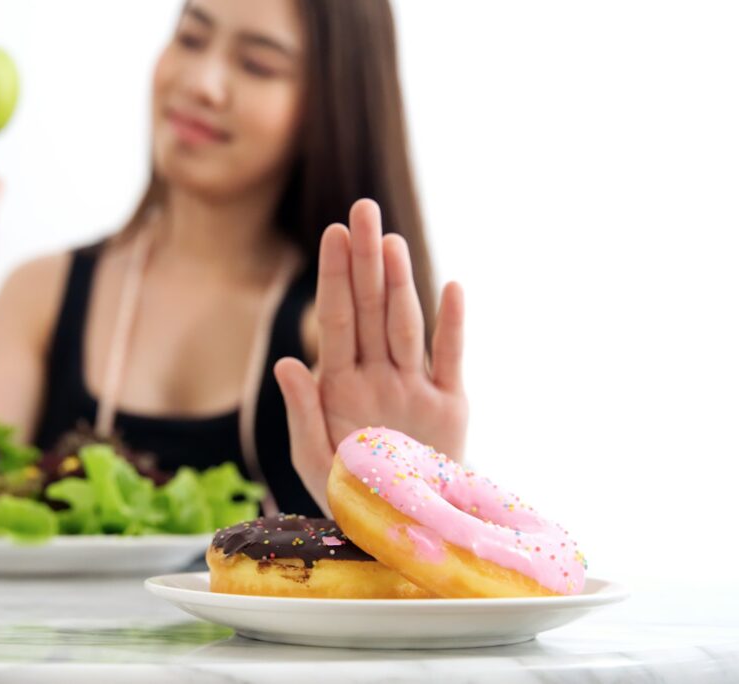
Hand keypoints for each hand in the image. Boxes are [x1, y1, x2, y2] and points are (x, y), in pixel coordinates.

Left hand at [274, 199, 467, 514]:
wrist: (398, 527)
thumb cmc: (349, 493)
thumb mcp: (313, 457)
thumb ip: (302, 411)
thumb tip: (287, 362)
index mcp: (340, 383)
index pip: (336, 318)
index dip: (334, 276)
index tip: (333, 233)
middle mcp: (377, 375)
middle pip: (370, 308)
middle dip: (365, 260)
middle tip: (363, 209)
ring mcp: (413, 386)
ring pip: (405, 325)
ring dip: (400, 284)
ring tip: (392, 242)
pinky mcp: (449, 406)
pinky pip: (449, 358)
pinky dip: (452, 325)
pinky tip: (451, 287)